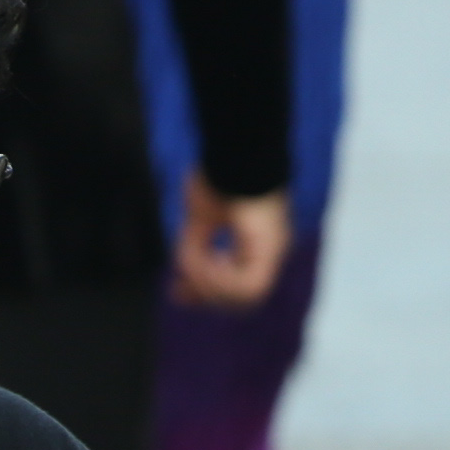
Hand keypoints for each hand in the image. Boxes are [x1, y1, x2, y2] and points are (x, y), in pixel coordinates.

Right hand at [172, 178, 297, 309]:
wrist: (236, 153)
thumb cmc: (221, 176)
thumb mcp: (199, 219)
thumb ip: (193, 248)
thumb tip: (184, 272)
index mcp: (257, 244)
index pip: (235, 284)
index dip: (205, 292)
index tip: (176, 291)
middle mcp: (269, 251)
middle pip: (240, 297)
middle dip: (206, 295)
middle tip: (178, 289)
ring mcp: (273, 252)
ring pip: (245, 296)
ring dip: (212, 285)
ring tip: (194, 264)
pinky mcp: (271, 250)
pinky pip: (248, 285)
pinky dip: (223, 279)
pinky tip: (209, 260)